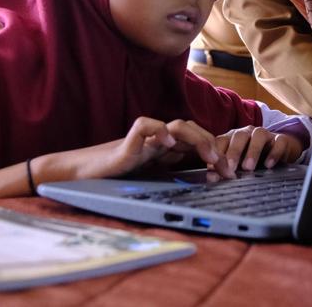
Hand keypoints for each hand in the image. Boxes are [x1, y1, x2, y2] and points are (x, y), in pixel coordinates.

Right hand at [49, 117, 236, 182]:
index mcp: (166, 150)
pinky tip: (167, 144)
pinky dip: (158, 130)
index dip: (216, 153)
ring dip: (197, 139)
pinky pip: (144, 125)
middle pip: (194, 131)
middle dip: (214, 148)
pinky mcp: (127, 142)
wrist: (81, 176)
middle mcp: (158, 141)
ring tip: (208, 157)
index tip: (229, 173)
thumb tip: (205, 186)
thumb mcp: (152, 182)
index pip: (198, 141)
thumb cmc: (116, 180)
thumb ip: (173, 178)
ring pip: (178, 125)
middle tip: (226, 170)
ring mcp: (144, 140)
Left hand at [216, 126, 302, 172]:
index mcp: (233, 138)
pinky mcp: (281, 140)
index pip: (222, 141)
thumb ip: (225, 169)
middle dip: (234, 152)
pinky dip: (273, 153)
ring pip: (258, 136)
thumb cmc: (253, 159)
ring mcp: (265, 135)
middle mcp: (248, 133)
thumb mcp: (239, 165)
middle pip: (239, 136)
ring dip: (252, 151)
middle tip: (230, 168)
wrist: (279, 151)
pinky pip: (278, 142)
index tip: (213, 170)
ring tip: (248, 168)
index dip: (216, 154)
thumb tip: (211, 178)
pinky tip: (268, 165)